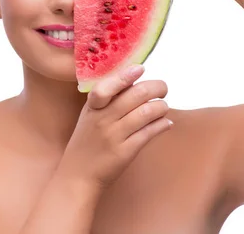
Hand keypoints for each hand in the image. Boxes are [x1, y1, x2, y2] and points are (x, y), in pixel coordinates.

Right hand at [58, 65, 171, 187]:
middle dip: (157, 87)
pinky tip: (165, 123)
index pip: (106, 86)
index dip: (124, 76)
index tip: (140, 69)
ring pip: (147, 112)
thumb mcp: (89, 116)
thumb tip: (135, 80)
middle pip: (136, 95)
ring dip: (162, 107)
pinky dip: (162, 125)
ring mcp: (113, 136)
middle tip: (163, 89)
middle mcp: (102, 119)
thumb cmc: (87, 141)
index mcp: (92, 107)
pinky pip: (149, 132)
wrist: (77, 175)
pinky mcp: (125, 152)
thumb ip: (107, 99)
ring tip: (163, 108)